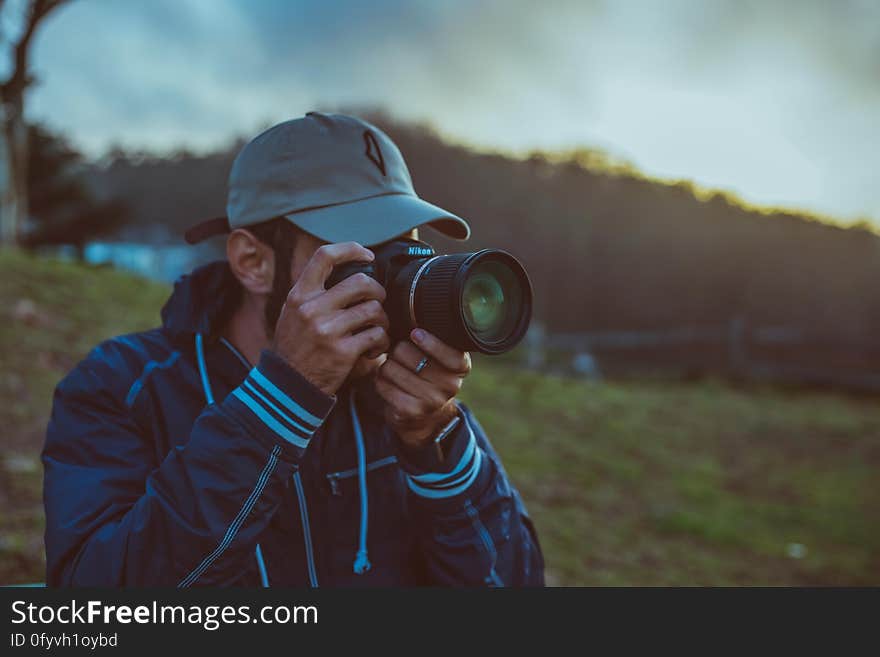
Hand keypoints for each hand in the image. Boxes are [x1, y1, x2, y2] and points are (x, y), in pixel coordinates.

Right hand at [272, 242, 390, 395]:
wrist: (289, 387)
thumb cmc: (296, 348)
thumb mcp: (292, 313)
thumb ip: (313, 293)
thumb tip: (345, 270)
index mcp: (299, 295)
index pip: (324, 256)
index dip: (350, 249)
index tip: (368, 255)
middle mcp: (312, 309)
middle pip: (361, 282)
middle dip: (378, 291)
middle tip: (378, 302)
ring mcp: (327, 330)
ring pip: (373, 310)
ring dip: (382, 320)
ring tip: (377, 329)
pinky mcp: (343, 352)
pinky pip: (377, 335)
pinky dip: (382, 342)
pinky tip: (375, 349)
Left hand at [374, 328, 471, 447]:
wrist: (427, 417)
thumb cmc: (429, 375)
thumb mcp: (440, 358)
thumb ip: (433, 339)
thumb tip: (410, 319)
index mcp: (461, 367)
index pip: (449, 354)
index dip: (430, 342)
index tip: (415, 333)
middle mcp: (450, 385)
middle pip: (409, 354)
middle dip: (398, 350)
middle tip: (400, 355)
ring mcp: (431, 401)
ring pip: (392, 368)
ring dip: (387, 365)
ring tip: (394, 369)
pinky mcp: (411, 411)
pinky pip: (383, 384)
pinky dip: (380, 380)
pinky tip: (388, 382)